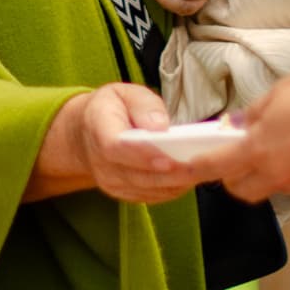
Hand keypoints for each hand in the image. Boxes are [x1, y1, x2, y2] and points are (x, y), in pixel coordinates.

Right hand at [31, 84, 212, 203]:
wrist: (85, 134)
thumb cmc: (111, 109)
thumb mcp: (124, 93)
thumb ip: (143, 104)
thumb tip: (160, 126)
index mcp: (97, 128)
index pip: (116, 147)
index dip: (143, 155)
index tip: (170, 158)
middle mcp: (100, 161)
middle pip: (137, 174)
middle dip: (171, 173)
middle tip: (201, 167)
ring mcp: (110, 181)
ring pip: (147, 189)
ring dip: (176, 183)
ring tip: (204, 170)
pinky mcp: (122, 193)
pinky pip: (151, 196)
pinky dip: (172, 189)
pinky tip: (190, 177)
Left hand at [195, 64, 289, 200]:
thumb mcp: (282, 91)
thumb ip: (256, 110)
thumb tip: (239, 122)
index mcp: (258, 149)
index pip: (215, 166)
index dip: (193, 169)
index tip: (179, 169)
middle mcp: (275, 172)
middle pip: (239, 188)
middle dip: (229, 176)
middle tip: (231, 155)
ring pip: (267, 188)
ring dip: (259, 174)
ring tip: (268, 150)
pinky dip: (285, 171)